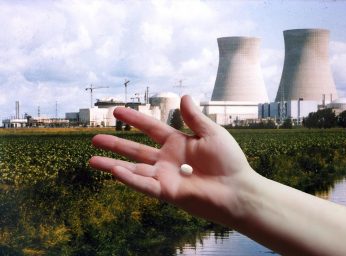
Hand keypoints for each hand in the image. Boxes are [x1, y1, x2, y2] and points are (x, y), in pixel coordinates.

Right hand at [89, 95, 256, 221]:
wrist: (237, 189)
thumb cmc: (229, 161)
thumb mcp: (211, 133)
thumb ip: (194, 118)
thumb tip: (184, 96)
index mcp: (178, 143)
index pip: (150, 128)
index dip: (134, 119)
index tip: (117, 110)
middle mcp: (168, 160)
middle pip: (136, 150)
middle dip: (115, 144)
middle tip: (95, 137)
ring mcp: (165, 177)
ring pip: (134, 170)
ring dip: (112, 165)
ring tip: (91, 160)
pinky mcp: (167, 192)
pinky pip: (145, 185)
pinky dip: (130, 179)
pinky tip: (114, 170)